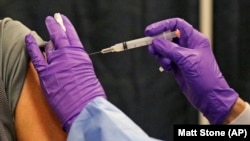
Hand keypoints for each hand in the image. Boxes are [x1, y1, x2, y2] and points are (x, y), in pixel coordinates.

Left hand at [25, 14, 105, 131]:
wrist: (85, 107)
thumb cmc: (91, 95)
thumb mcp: (89, 75)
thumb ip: (79, 66)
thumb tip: (72, 64)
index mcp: (81, 56)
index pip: (72, 36)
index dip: (67, 27)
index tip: (63, 20)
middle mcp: (68, 55)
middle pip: (60, 36)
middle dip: (56, 25)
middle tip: (53, 19)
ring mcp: (56, 62)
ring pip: (49, 45)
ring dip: (48, 37)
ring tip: (48, 29)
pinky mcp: (46, 73)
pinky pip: (36, 56)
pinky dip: (31, 46)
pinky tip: (28, 38)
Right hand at [145, 18, 238, 123]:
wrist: (209, 97)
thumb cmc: (205, 77)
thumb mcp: (187, 60)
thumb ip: (170, 49)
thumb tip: (155, 42)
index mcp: (195, 39)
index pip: (177, 25)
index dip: (162, 26)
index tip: (149, 31)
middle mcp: (188, 45)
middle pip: (168, 37)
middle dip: (158, 42)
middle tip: (152, 49)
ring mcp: (182, 56)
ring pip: (164, 49)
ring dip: (161, 55)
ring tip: (166, 63)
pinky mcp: (177, 66)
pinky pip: (165, 59)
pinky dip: (163, 62)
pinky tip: (168, 68)